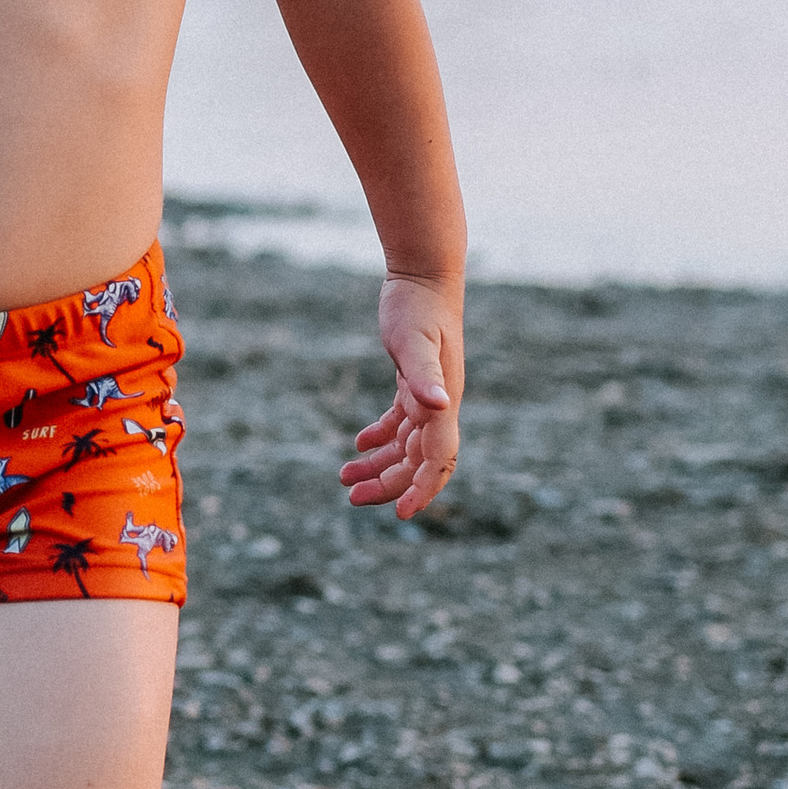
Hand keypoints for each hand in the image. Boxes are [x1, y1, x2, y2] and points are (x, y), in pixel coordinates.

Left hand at [342, 272, 463, 519]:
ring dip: (380, 465)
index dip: (422, 488)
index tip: (400, 513)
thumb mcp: (415, 340)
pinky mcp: (412, 381)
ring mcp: (427, 395)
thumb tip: (438, 406)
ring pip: (406, 446)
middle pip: (418, 461)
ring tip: (344, 477)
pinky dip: (380, 437)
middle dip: (389, 484)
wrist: (424, 275)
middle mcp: (439, 405)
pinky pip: (399, 422)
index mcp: (443, 403)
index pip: (438, 460)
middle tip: (351, 496)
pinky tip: (358, 445)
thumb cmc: (419, 305)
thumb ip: (424, 374)